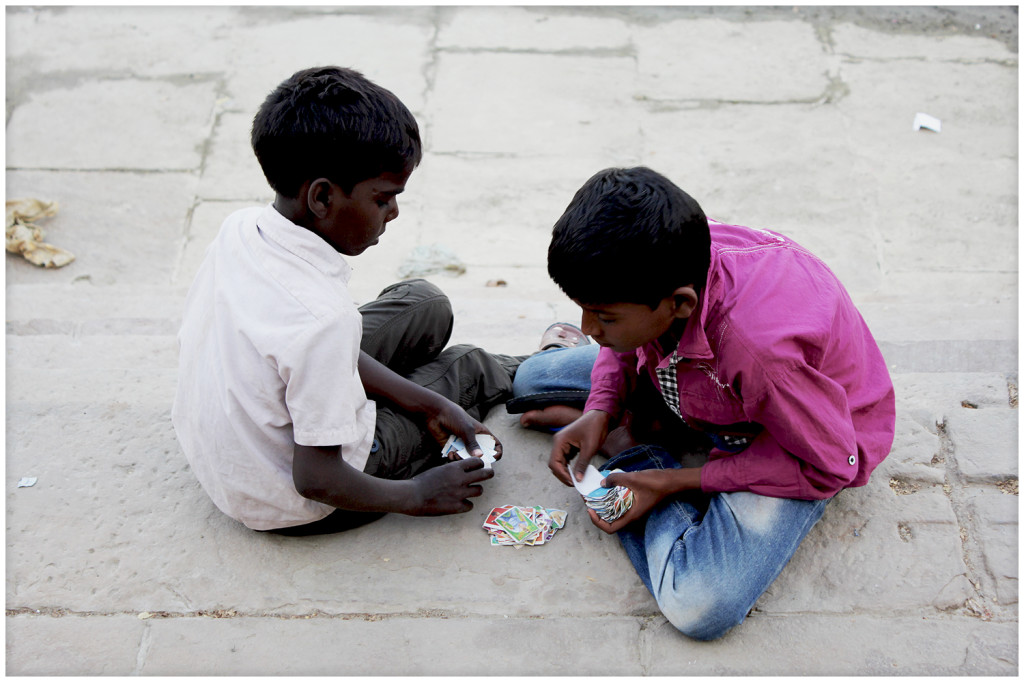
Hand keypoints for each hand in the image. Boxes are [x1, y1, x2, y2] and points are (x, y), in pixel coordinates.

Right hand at [407, 457, 493, 514]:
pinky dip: (465, 505)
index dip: (479, 464)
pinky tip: (460, 503)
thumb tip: (463, 468)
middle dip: (488, 473)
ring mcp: (460, 494)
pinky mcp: (457, 507)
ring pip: (480, 490)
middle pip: (485, 474)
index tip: (479, 466)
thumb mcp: (440, 469)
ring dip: (475, 490)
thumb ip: (453, 469)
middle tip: (488, 474)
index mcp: (455, 468)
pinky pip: (470, 506)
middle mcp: (460, 479)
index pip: (477, 462)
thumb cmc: (423, 481)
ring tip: (470, 491)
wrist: (413, 496)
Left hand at [423, 397, 501, 461]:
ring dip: (463, 460)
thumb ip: (473, 443)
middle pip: (481, 455)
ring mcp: (463, 445)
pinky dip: (453, 458)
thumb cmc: (454, 417)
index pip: (495, 444)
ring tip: (456, 454)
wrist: (436, 413)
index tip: (493, 457)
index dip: (496, 452)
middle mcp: (473, 440)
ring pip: (467, 459)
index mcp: (481, 433)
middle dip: (477, 460)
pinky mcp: (452, 448)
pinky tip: (450, 453)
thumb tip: (480, 457)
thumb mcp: (466, 429)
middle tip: (472, 461)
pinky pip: (456, 458)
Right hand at [549, 409, 610, 485]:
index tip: (572, 482)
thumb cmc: (595, 428)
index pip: (554, 463)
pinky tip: (578, 473)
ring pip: (560, 463)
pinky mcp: (569, 446)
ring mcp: (563, 444)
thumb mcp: (589, 448)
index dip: (562, 475)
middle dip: (563, 475)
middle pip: (555, 464)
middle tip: (574, 484)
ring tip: (576, 480)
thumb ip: (582, 464)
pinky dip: (570, 467)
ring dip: (566, 472)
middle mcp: (559, 443)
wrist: (601, 416)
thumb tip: (578, 479)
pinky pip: (566, 460)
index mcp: (560, 441)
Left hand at [586, 468, 701, 533]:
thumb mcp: (633, 478)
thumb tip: (602, 482)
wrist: (671, 480)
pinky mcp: (635, 501)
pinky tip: (608, 486)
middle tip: (589, 499)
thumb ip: (616, 479)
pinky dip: (612, 497)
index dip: (597, 522)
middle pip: (610, 520)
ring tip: (596, 493)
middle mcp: (631, 514)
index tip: (590, 510)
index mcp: (631, 515)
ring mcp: (633, 508)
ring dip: (604, 504)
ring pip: (614, 511)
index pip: (610, 528)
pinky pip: (620, 503)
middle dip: (597, 511)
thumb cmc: (656, 483)